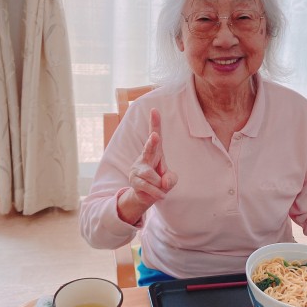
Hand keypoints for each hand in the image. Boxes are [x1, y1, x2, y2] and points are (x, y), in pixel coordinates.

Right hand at [117, 108, 177, 223]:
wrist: (146, 196)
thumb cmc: (159, 182)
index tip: (154, 110)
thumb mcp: (170, 180)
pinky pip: (150, 187)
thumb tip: (163, 182)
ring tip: (160, 187)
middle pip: (149, 148)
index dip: (155, 123)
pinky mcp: (134, 180)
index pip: (155, 135)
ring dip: (160, 185)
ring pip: (153, 176)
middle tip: (155, 136)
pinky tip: (160, 195)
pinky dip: (158, 193)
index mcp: (155, 152)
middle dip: (152, 142)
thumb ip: (171, 179)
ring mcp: (138, 168)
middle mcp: (144, 157)